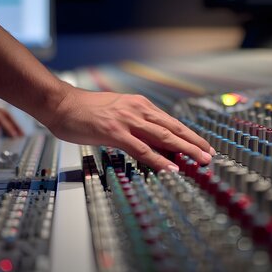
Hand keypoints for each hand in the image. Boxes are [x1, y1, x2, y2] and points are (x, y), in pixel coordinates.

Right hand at [48, 86, 213, 171]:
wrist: (61, 104)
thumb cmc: (84, 110)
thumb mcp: (115, 112)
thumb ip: (133, 124)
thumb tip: (149, 141)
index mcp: (139, 105)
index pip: (170, 122)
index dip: (189, 135)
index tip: (203, 146)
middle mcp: (137, 110)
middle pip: (173, 128)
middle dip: (194, 143)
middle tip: (210, 155)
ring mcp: (127, 121)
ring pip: (163, 137)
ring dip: (185, 150)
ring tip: (200, 160)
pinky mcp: (114, 132)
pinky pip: (141, 149)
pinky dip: (158, 160)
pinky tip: (170, 168)